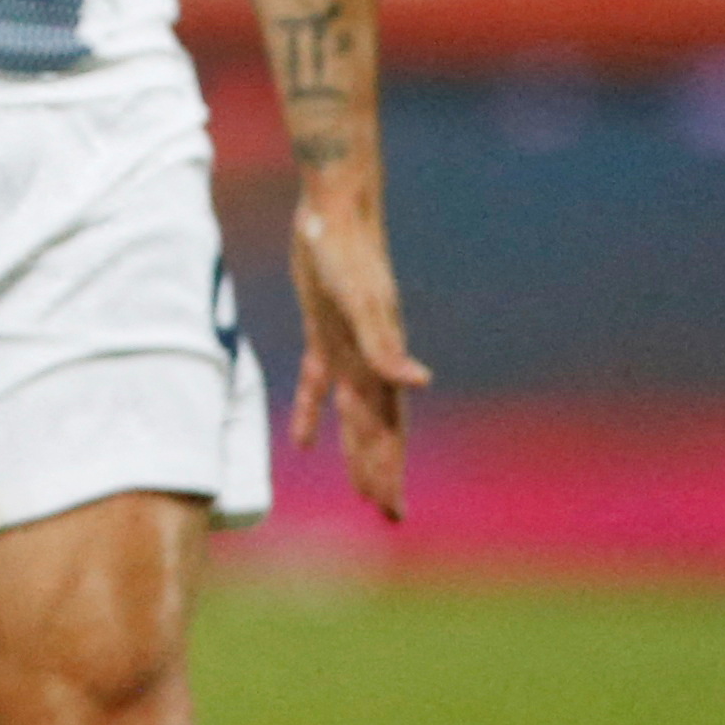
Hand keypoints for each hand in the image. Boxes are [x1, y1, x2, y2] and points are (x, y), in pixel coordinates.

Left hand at [289, 192, 427, 519]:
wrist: (334, 211)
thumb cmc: (347, 252)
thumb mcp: (361, 300)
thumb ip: (385, 343)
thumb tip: (420, 383)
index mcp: (383, 361)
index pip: (388, 428)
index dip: (389, 468)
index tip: (391, 510)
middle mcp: (371, 361)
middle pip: (376, 428)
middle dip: (381, 470)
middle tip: (387, 514)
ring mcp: (347, 347)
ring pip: (352, 413)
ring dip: (355, 449)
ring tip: (358, 488)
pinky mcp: (322, 330)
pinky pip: (317, 382)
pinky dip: (312, 412)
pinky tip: (304, 441)